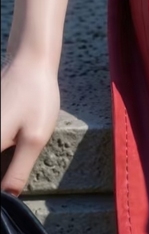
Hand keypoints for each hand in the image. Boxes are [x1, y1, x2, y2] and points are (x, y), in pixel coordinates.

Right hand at [1, 52, 59, 195]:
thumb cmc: (35, 95)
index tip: (12, 178)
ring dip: (3, 158)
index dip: (3, 186)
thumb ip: (18, 172)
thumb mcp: (35, 138)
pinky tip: (14, 136)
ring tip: (19, 141)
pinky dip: (2, 146)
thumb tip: (8, 197)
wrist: (31, 59)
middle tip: (19, 152)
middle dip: (4, 166)